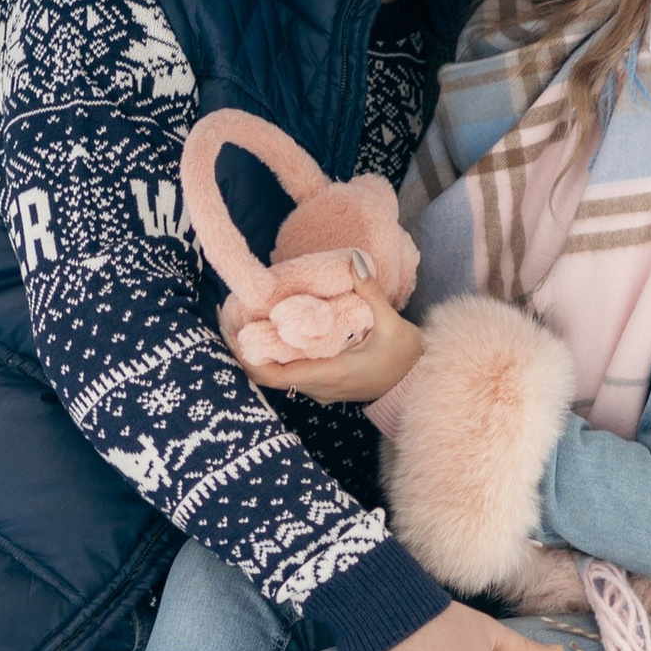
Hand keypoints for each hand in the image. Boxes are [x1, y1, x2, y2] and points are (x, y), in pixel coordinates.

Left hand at [247, 285, 424, 404]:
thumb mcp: (392, 325)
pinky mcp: (326, 385)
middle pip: (269, 375)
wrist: (419, 387)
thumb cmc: (407, 360)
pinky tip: (275, 331)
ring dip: (261, 351)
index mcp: (329, 375)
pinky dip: (278, 354)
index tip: (232, 331)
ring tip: (247, 319)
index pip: (274, 376)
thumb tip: (355, 260)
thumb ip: (371, 292)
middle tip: (231, 317)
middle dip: (246, 349)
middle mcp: (319, 387)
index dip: (247, 357)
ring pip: (279, 375)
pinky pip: (292, 374)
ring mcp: (322, 390)